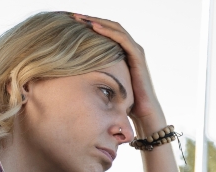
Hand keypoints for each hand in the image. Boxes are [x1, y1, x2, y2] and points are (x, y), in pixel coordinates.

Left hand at [72, 13, 163, 127]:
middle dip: (91, 19)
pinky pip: (122, 38)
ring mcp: (136, 50)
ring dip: (97, 21)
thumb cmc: (126, 101)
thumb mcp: (108, 83)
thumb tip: (77, 74)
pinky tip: (93, 27)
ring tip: (80, 18)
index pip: (107, 32)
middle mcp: (131, 48)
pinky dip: (108, 31)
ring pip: (115, 28)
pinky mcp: (138, 56)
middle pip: (110, 26)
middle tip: (73, 15)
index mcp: (125, 52)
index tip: (72, 23)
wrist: (144, 112)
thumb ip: (99, 74)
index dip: (90, 25)